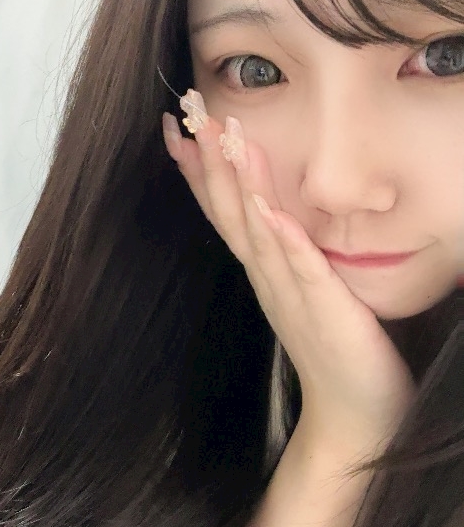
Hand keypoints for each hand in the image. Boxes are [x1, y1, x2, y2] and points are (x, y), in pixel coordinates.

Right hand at [162, 101, 414, 460]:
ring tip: (225, 138)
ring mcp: (290, 293)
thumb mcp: (303, 288)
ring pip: (256, 230)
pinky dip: (281, 240)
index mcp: (263, 268)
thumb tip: (276, 216)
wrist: (351, 415)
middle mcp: (266, 276)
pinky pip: (299, 268)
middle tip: (188, 112)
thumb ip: (288, 253)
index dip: (198, 169)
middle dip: (208, 160)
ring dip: (238, 184)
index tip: (176, 128)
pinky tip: (268, 212)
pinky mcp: (322, 309)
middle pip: (228, 210)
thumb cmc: (334, 347)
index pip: (222, 209)